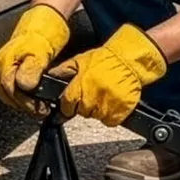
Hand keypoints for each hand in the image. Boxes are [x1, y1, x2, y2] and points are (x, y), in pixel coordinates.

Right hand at [0, 4, 69, 116]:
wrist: (48, 16)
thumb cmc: (44, 30)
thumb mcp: (40, 52)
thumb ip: (31, 70)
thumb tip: (25, 86)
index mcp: (4, 63)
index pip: (11, 92)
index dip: (26, 103)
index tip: (39, 109)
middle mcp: (1, 66)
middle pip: (9, 95)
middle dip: (25, 105)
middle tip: (41, 111)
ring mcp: (6, 66)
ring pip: (11, 91)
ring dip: (25, 101)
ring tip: (40, 106)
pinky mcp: (14, 65)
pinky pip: (16, 85)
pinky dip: (26, 93)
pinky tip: (36, 95)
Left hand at [50, 24, 167, 126]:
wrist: (130, 60)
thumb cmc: (106, 59)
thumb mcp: (80, 60)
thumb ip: (64, 70)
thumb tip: (49, 76)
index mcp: (79, 87)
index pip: (67, 106)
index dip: (70, 104)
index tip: (73, 102)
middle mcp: (91, 99)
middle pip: (82, 113)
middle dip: (85, 105)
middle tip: (94, 93)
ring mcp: (107, 106)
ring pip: (97, 117)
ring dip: (99, 110)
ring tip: (105, 95)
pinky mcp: (121, 111)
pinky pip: (112, 120)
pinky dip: (112, 114)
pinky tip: (114, 102)